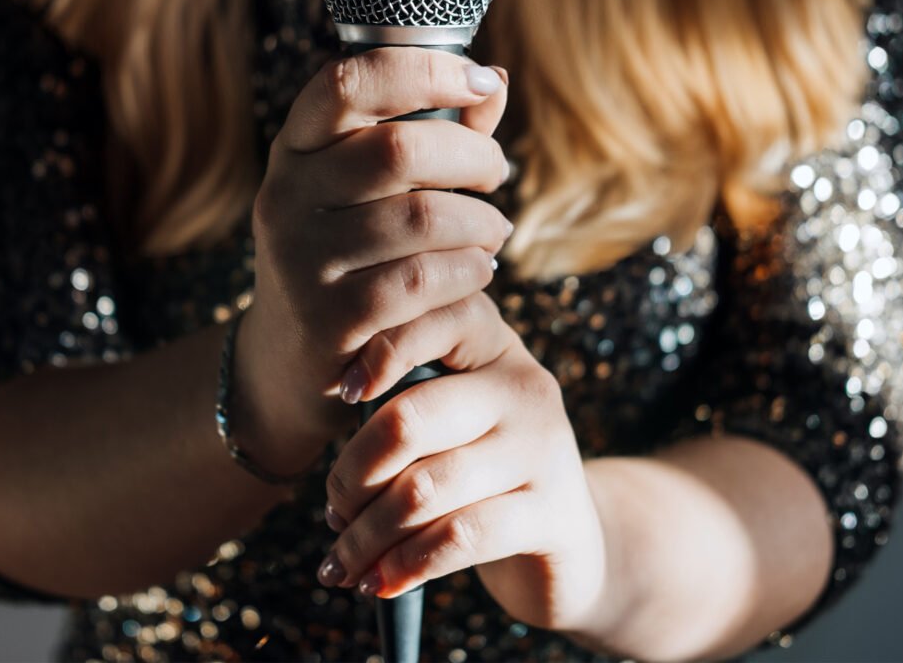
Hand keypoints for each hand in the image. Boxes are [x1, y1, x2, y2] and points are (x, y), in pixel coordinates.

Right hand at [237, 48, 513, 473]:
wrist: (292, 362)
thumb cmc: (354, 254)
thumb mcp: (374, 189)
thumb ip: (433, 132)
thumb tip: (496, 81)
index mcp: (296, 148)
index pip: (347, 80)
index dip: (424, 69)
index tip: (482, 80)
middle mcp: (286, 196)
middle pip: (400, 149)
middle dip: (473, 156)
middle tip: (496, 172)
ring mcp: (302, 260)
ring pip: (423, 219)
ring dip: (481, 222)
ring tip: (493, 232)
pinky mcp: (328, 319)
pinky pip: (422, 281)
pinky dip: (468, 272)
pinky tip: (477, 272)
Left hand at [315, 316, 608, 633]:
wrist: (569, 545)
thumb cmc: (484, 475)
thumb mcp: (454, 421)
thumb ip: (407, 404)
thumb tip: (333, 433)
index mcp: (494, 347)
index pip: (436, 320)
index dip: (380, 351)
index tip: (340, 395)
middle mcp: (524, 388)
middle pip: (410, 418)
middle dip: (353, 475)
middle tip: (333, 511)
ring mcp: (543, 450)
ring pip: (425, 489)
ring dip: (367, 535)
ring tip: (342, 562)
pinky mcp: (552, 515)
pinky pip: (459, 538)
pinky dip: (405, 565)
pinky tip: (379, 582)